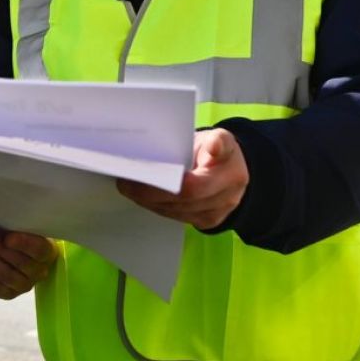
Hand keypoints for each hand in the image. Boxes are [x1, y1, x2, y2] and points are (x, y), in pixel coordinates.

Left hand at [0, 227, 56, 299]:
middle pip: (20, 263)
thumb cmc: (16, 234)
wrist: (11, 252)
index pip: (39, 250)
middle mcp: (39, 272)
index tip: (8, 237)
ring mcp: (24, 286)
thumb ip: (13, 225)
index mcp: (47, 251)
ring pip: (6, 276)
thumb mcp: (19, 227)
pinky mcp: (8, 294)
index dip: (24, 244)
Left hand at [117, 128, 248, 229]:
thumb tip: (214, 146)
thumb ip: (217, 141)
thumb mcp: (221, 138)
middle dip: (150, 192)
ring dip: (149, 200)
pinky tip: (142, 195)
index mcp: (230, 174)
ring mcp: (216, 214)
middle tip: (125, 181)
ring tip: (129, 186)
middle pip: (181, 200)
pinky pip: (177, 217)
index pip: (195, 185)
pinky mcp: (206, 222)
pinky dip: (157, 206)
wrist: (234, 171)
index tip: (144, 173)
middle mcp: (226, 198)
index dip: (166, 184)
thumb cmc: (218, 151)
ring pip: (176, 211)